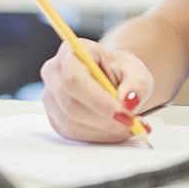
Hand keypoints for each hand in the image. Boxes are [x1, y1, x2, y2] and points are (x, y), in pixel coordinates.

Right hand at [40, 38, 154, 141]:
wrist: (112, 77)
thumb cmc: (120, 70)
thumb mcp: (137, 70)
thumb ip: (137, 83)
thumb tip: (129, 101)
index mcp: (72, 51)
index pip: (75, 78)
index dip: (97, 99)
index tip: (123, 113)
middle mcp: (54, 72)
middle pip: (71, 103)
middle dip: (104, 119)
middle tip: (131, 124)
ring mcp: (51, 97)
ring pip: (71, 123)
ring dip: (104, 130)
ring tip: (129, 126)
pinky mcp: (55, 118)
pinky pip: (73, 134)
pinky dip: (98, 136)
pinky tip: (116, 130)